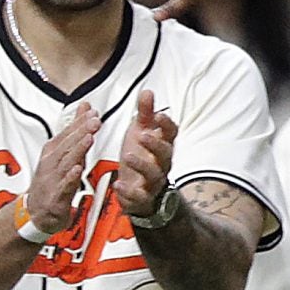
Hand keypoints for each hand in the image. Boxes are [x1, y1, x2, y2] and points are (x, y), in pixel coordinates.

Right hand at [23, 106, 98, 239]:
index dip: (79, 122)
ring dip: (77, 150)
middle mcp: (51, 163)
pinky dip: (69, 177)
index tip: (92, 110)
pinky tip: (78, 169)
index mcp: (53, 153)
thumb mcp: (65, 154)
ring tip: (89, 138)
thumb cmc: (53, 180)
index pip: (67, 134)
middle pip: (67, 145)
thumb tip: (86, 107)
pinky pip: (63, 186)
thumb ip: (76, 132)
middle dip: (80, 132)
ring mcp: (52, 179)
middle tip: (95, 120)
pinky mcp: (55, 197)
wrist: (36, 212)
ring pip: (66, 163)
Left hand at [112, 91, 177, 219]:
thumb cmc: (141, 159)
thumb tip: (147, 91)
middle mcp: (161, 164)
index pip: (171, 135)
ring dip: (142, 165)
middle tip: (143, 135)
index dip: (167, 125)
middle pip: (166, 155)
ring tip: (127, 156)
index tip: (158, 115)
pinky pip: (139, 196)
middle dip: (156, 145)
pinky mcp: (142, 197)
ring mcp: (153, 181)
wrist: (139, 192)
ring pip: (154, 174)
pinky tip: (118, 184)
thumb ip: (144, 113)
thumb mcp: (140, 132)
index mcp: (162, 146)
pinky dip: (129, 191)